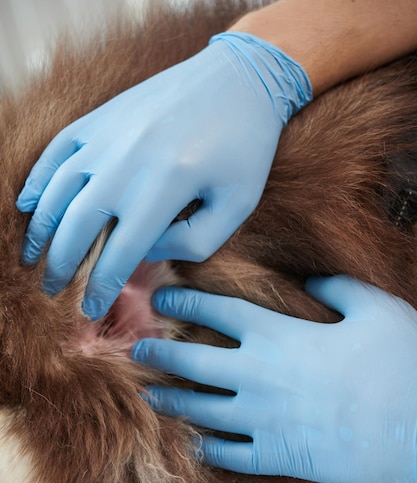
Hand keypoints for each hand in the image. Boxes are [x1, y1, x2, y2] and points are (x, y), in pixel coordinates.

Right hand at [16, 32, 311, 319]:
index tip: (89, 309)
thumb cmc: (245, 148)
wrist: (240, 78)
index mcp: (168, 185)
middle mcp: (130, 159)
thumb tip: (144, 252)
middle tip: (51, 290)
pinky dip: (38, 179)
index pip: (122, 251)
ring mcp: (110, 134)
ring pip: (59, 189)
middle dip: (61, 264)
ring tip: (31, 257)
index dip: (101, 286)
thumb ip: (192, 243)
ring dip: (40, 228)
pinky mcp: (102, 116)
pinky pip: (57, 150)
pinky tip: (28, 204)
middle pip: (79, 224)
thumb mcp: (237, 205)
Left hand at [132, 276, 416, 482]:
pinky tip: (196, 444)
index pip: (219, 311)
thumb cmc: (402, 364)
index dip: (187, 301)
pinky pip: (231, 454)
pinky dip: (210, 448)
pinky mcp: (277, 456)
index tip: (162, 298)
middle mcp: (259, 376)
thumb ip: (338, 289)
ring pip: (202, 409)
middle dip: (162, 353)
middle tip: (138, 349)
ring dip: (172, 401)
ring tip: (150, 396)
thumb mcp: (375, 310)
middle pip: (196, 361)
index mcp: (279, 336)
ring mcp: (263, 420)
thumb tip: (312, 281)